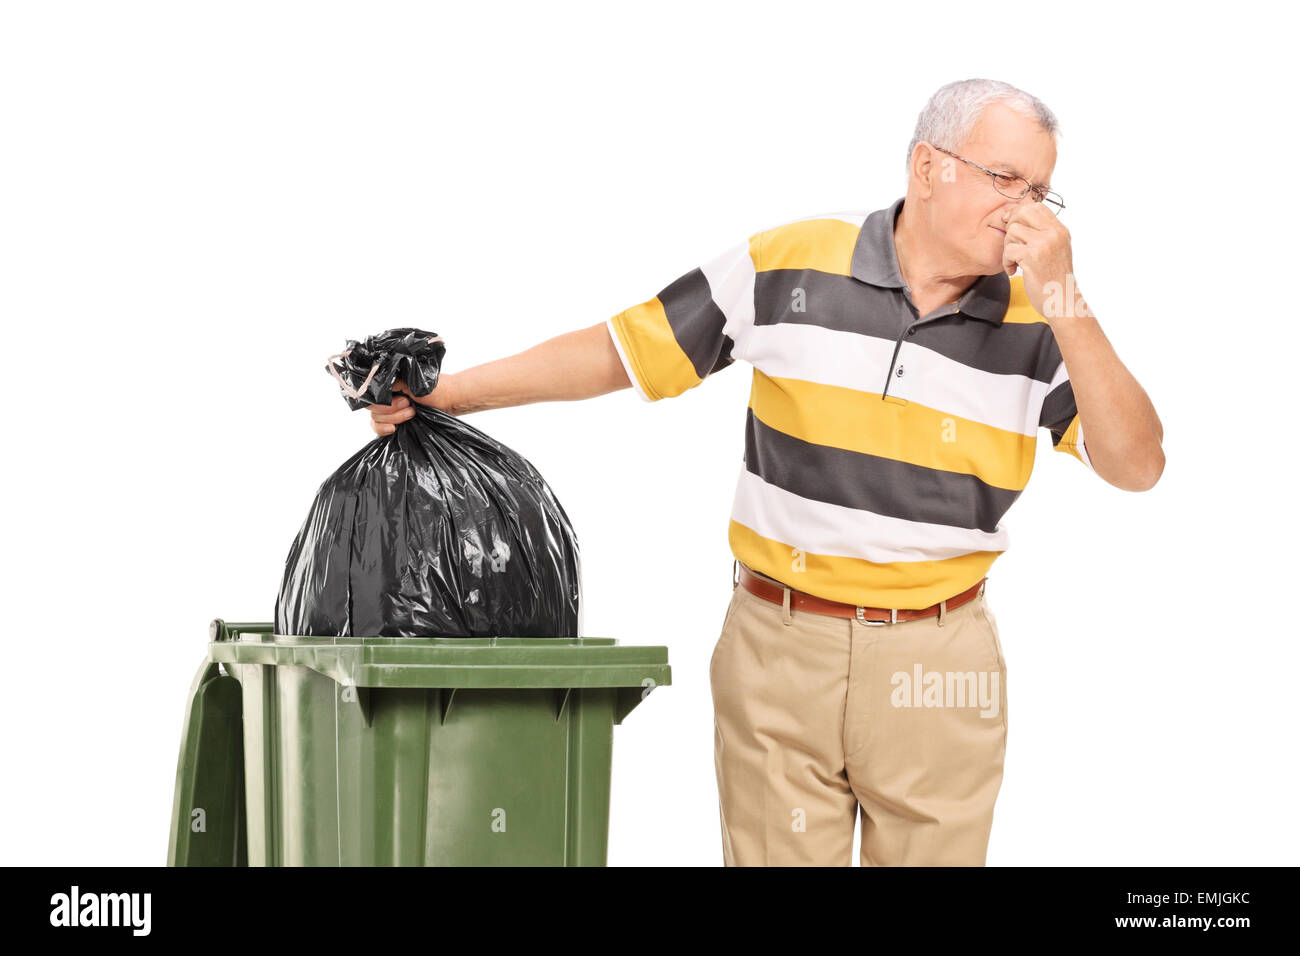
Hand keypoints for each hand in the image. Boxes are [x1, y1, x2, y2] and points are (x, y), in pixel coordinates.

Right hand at [368, 376, 457, 435]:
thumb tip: (377, 383)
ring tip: (412, 413)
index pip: (369, 392)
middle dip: (391, 410)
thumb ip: (394, 382)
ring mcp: (388, 410)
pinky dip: (383, 429)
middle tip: (410, 406)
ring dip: (394, 418)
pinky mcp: (392, 422)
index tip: (403, 401)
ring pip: (375, 418)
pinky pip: (378, 428)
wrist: (449, 400)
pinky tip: (394, 429)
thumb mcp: (413, 381)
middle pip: (372, 408)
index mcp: (388, 383)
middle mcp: (385, 396)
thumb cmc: (434, 388)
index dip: (382, 401)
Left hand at [1000, 203, 1089, 319]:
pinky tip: (1014, 271)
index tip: (1012, 227)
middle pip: (1023, 212)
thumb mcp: (1055, 250)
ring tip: (1015, 261)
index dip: (1019, 213)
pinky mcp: (1032, 257)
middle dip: (1011, 225)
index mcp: (1060, 230)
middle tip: (1011, 243)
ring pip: (1013, 231)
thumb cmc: (1054, 279)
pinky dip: (1006, 262)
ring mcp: (1044, 244)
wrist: (1062, 301)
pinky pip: (1009, 250)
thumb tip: (1017, 217)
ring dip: (1008, 247)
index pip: (1037, 206)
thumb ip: (1043, 234)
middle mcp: (1054, 233)